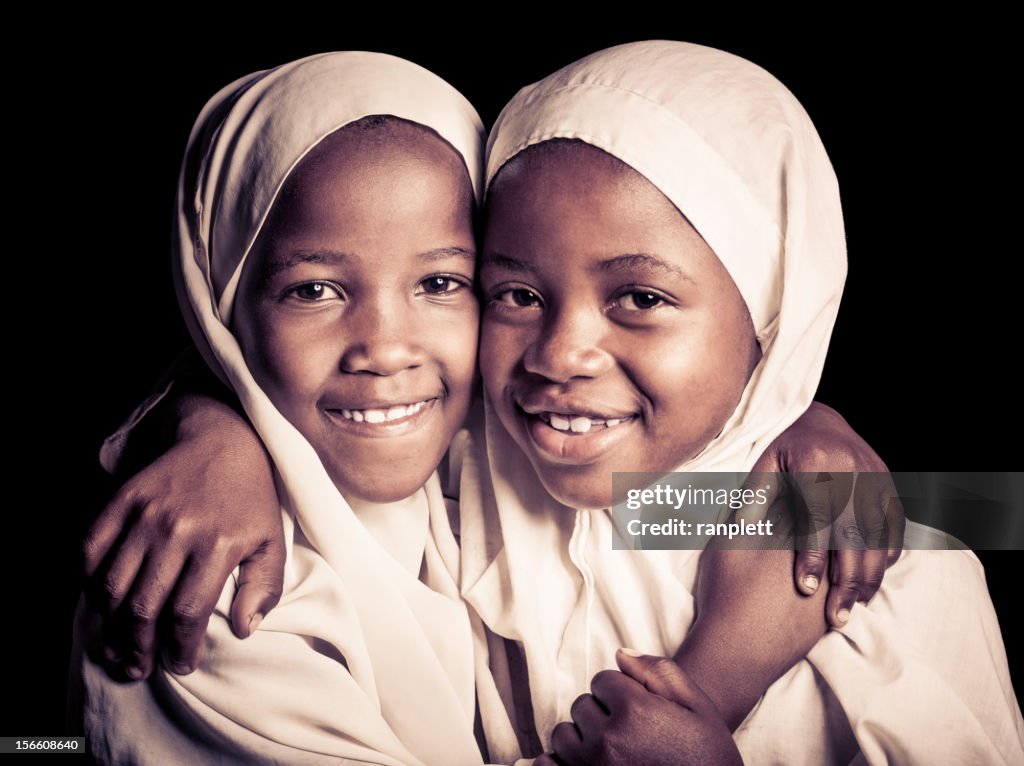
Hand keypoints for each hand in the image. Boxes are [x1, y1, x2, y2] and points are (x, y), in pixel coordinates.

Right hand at [83, 395, 284, 680]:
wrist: (222, 440)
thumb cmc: (250, 499)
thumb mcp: (272, 540)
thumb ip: (264, 586)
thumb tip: (244, 630)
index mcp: (218, 543)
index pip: (188, 612)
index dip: (180, 647)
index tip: (181, 665)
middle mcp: (178, 530)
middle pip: (144, 606)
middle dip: (140, 647)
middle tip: (141, 668)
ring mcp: (145, 514)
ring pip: (112, 585)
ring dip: (111, 626)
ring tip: (119, 648)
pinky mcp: (122, 500)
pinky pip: (90, 551)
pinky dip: (88, 583)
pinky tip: (100, 605)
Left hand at [539, 650, 741, 765]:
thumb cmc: (709, 758)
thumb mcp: (698, 708)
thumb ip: (659, 672)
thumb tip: (620, 653)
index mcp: (634, 709)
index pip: (602, 681)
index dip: (622, 694)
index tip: (640, 713)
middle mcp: (606, 738)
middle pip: (582, 706)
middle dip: (601, 715)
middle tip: (629, 736)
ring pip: (564, 735)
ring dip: (582, 739)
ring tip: (612, 754)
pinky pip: (547, 765)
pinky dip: (560, 763)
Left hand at [749, 402, 904, 626]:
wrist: (818, 419)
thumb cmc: (782, 451)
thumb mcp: (763, 467)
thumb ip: (754, 498)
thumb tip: (742, 530)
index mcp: (815, 465)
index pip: (816, 519)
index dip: (811, 556)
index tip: (805, 589)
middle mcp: (851, 471)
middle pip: (853, 535)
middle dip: (846, 580)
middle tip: (835, 617)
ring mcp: (875, 477)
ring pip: (878, 536)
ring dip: (869, 575)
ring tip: (855, 607)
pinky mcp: (889, 484)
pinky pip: (894, 525)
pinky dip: (888, 553)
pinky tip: (874, 579)